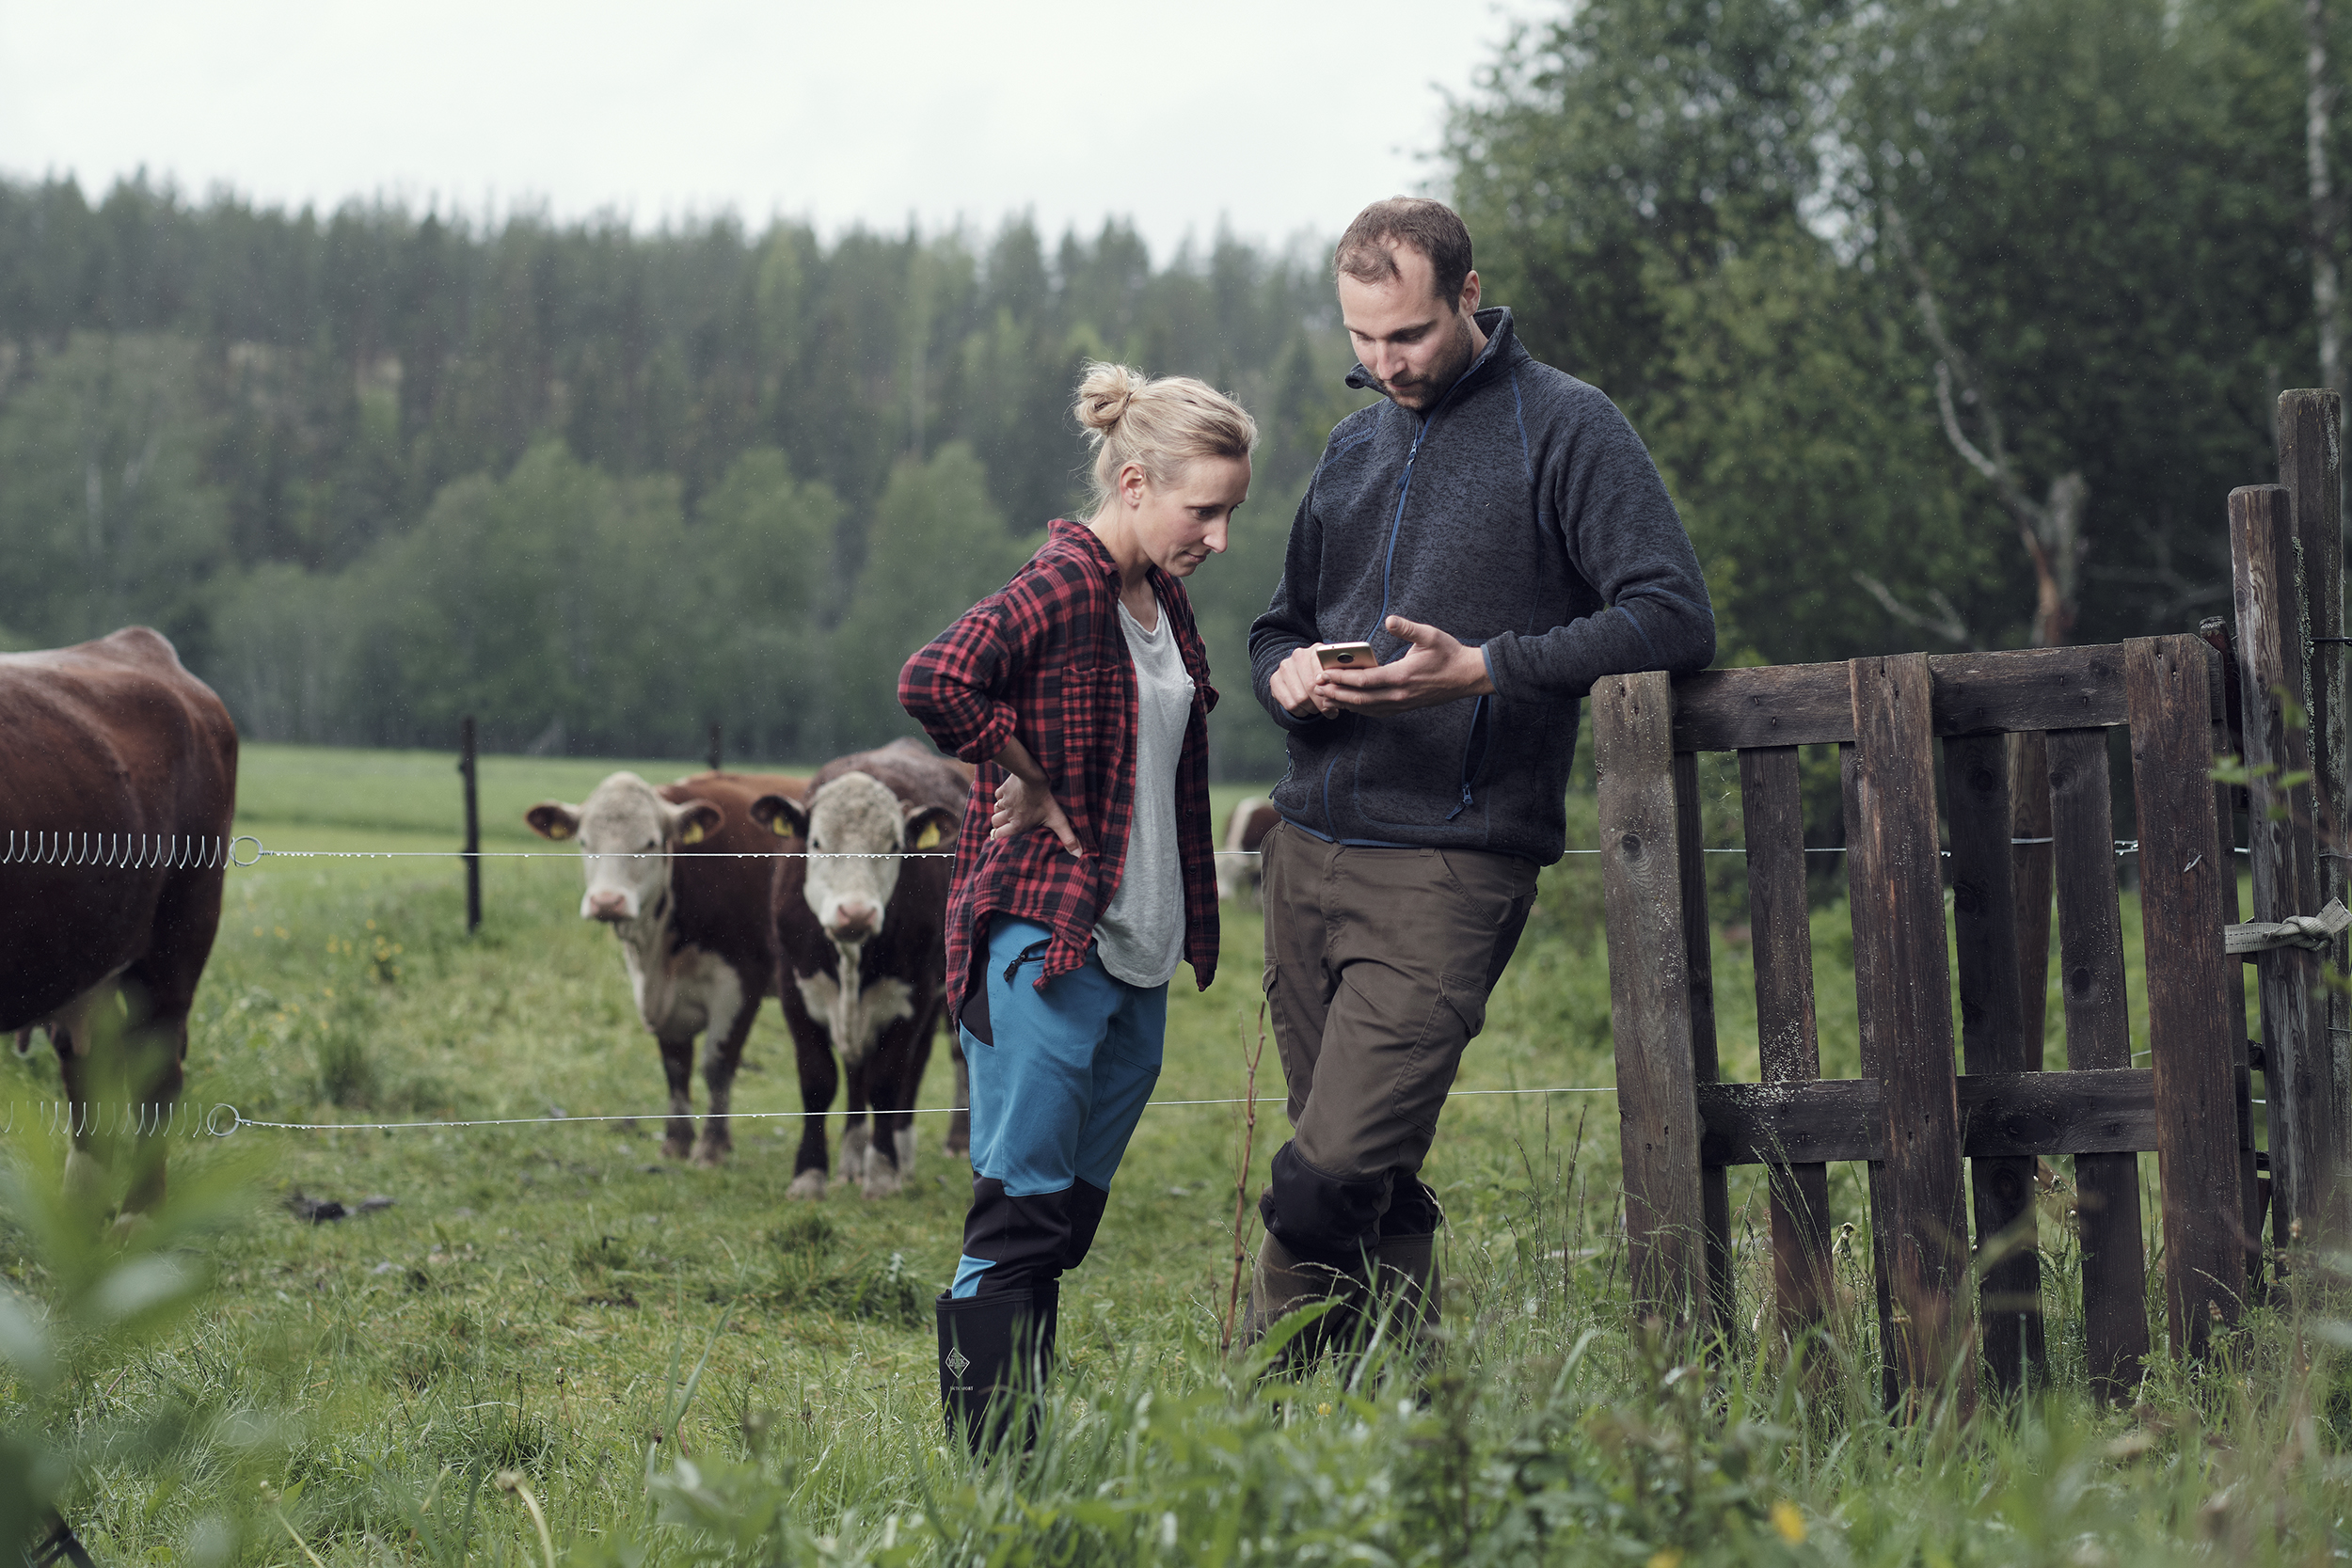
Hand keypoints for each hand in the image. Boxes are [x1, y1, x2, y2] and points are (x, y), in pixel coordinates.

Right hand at [991, 765, 1084, 856]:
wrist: (1035, 776)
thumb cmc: (1046, 799)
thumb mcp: (1058, 819)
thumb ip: (1067, 837)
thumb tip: (1078, 854)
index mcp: (1018, 824)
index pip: (1000, 835)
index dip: (998, 836)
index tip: (997, 837)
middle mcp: (1008, 814)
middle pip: (995, 822)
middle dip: (998, 824)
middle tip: (1004, 824)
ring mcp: (1005, 801)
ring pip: (996, 809)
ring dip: (1000, 810)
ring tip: (1008, 810)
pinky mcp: (1004, 788)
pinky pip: (998, 795)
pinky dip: (1002, 796)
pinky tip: (1010, 795)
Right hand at [1269, 645, 1341, 718]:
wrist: (1300, 671)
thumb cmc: (1322, 675)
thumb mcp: (1333, 673)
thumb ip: (1338, 680)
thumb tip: (1340, 695)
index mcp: (1316, 650)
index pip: (1323, 673)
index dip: (1329, 690)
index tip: (1334, 699)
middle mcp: (1298, 656)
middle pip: (1311, 687)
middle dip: (1322, 703)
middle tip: (1329, 711)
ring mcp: (1285, 667)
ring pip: (1300, 698)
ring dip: (1312, 709)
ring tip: (1317, 709)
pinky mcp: (1274, 679)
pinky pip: (1289, 704)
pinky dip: (1300, 712)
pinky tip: (1305, 709)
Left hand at [1314, 616, 1494, 713]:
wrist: (1467, 677)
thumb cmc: (1449, 653)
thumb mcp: (1431, 635)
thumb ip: (1408, 628)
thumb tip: (1390, 620)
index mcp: (1403, 676)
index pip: (1366, 681)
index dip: (1343, 678)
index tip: (1325, 674)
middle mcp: (1400, 695)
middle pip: (1361, 699)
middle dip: (1337, 693)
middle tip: (1317, 687)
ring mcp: (1402, 704)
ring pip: (1367, 708)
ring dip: (1345, 704)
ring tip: (1326, 698)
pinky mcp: (1404, 707)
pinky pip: (1377, 712)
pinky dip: (1359, 709)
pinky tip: (1348, 704)